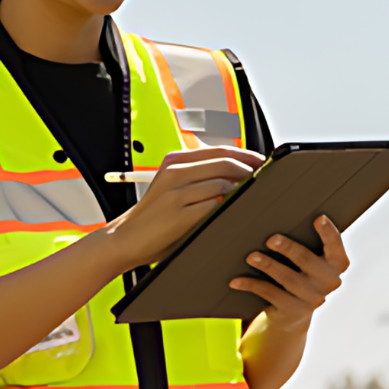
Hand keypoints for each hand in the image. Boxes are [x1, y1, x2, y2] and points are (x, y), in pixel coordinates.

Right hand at [100, 146, 265, 271]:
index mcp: (174, 161)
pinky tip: (231, 213)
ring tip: (249, 199)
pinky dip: (226, 208)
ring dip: (240, 191)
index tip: (261, 162)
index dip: (245, 155)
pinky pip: (214, 206)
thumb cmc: (154, 217)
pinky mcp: (179, 214)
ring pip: (223, 183)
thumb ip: (198, 176)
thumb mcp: (172, 187)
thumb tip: (236, 172)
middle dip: (249, 171)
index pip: (219, 150)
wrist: (126, 238)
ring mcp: (176, 193)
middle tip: (263, 179)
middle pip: (225, 163)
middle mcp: (174, 172)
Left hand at [230, 215, 349, 331]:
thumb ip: (305, 239)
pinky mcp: (294, 310)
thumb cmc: (299, 271)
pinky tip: (236, 281)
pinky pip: (271, 294)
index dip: (329, 233)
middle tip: (271, 239)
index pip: (335, 247)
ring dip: (268, 266)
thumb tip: (277, 214)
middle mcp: (329, 282)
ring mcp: (313, 299)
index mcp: (337, 264)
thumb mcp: (307, 258)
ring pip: (289, 279)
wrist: (293, 313)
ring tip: (251, 257)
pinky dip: (252, 285)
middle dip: (289, 249)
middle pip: (308, 262)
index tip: (319, 218)